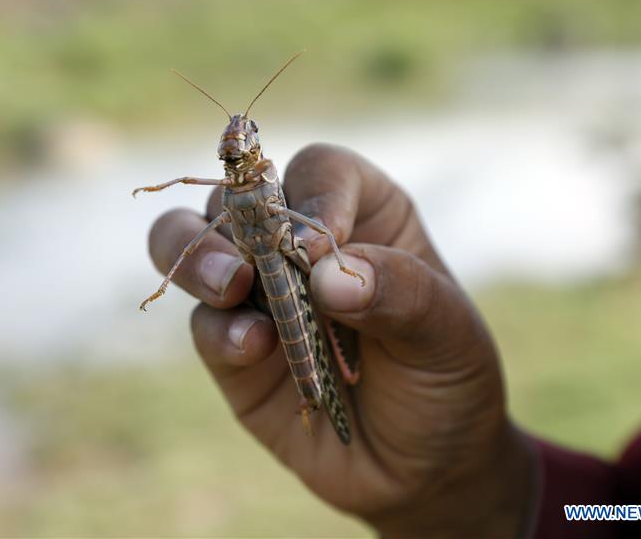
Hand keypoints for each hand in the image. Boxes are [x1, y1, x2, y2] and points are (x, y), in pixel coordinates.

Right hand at [147, 144, 535, 536]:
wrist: (424, 468)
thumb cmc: (445, 380)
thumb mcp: (447, 335)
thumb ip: (398, 294)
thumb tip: (326, 276)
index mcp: (362, 216)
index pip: (321, 172)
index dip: (314, 195)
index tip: (320, 249)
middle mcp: (300, 244)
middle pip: (239, 196)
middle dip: (231, 216)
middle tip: (245, 263)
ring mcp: (260, 294)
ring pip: (194, 244)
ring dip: (199, 258)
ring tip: (230, 288)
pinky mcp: (233, 351)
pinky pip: (206, 325)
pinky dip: (220, 331)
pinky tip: (254, 348)